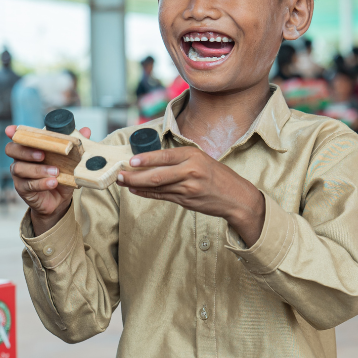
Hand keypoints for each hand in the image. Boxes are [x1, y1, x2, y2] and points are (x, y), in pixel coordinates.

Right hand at [4, 125, 90, 234]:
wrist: (59, 200)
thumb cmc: (61, 174)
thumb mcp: (70, 159)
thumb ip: (75, 144)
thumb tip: (87, 130)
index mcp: (30, 148)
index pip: (18, 137)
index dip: (13, 132)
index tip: (12, 130)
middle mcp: (20, 159)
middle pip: (12, 150)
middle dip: (26, 150)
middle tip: (42, 154)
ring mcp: (19, 175)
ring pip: (19, 168)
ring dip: (38, 169)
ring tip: (55, 172)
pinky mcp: (23, 189)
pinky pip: (28, 185)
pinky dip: (42, 183)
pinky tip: (53, 182)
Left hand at [116, 146, 265, 244]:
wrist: (236, 197)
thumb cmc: (217, 175)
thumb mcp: (201, 159)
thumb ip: (179, 159)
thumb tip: (151, 159)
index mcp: (193, 156)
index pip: (164, 156)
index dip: (146, 159)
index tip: (130, 160)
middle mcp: (190, 171)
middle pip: (157, 175)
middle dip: (135, 176)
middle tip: (120, 175)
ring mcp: (188, 188)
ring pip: (157, 187)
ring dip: (137, 185)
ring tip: (123, 182)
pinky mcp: (186, 201)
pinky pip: (163, 196)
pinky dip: (147, 194)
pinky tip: (136, 191)